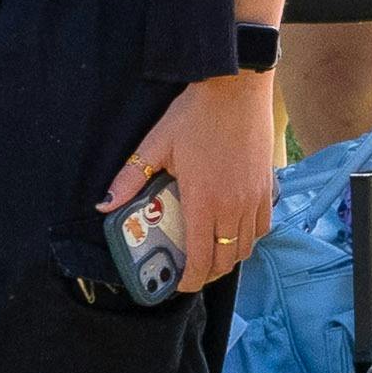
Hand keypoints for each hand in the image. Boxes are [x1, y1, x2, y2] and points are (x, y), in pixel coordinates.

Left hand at [103, 70, 281, 294]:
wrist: (238, 87)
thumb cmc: (197, 115)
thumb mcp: (157, 143)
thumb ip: (130, 178)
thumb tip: (104, 205)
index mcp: (205, 202)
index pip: (201, 259)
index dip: (191, 281)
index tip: (180, 285)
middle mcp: (234, 206)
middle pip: (226, 259)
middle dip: (209, 273)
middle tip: (192, 272)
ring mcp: (254, 196)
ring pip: (247, 245)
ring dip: (230, 256)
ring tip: (213, 253)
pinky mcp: (267, 184)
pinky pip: (263, 225)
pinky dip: (250, 236)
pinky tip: (237, 228)